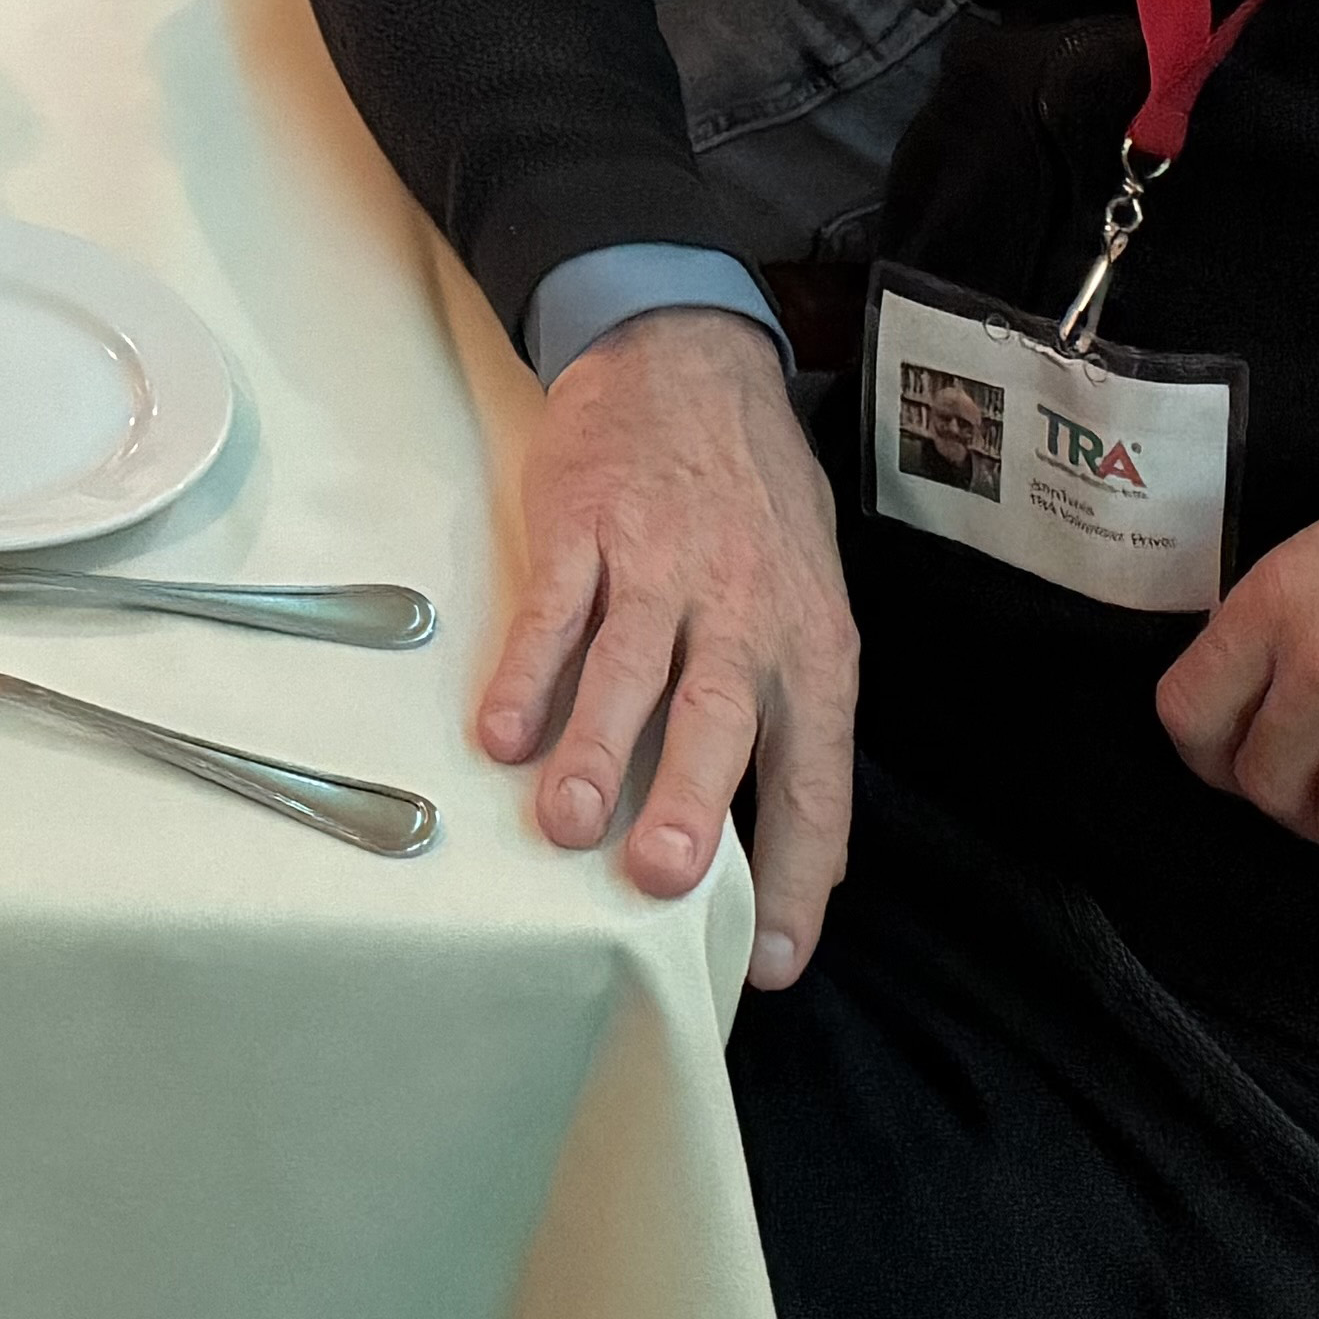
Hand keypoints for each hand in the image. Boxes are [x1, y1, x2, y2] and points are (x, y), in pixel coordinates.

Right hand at [480, 306, 863, 987]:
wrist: (691, 357)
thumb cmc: (751, 500)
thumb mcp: (803, 598)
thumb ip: (783, 708)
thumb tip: (758, 838)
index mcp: (811, 646)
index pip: (817, 778)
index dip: (801, 873)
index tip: (773, 961)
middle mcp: (742, 612)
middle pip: (721, 719)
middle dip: (691, 801)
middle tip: (660, 877)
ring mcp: (659, 566)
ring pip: (630, 668)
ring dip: (596, 747)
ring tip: (565, 821)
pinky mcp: (584, 527)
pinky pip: (554, 608)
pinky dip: (526, 671)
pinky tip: (501, 732)